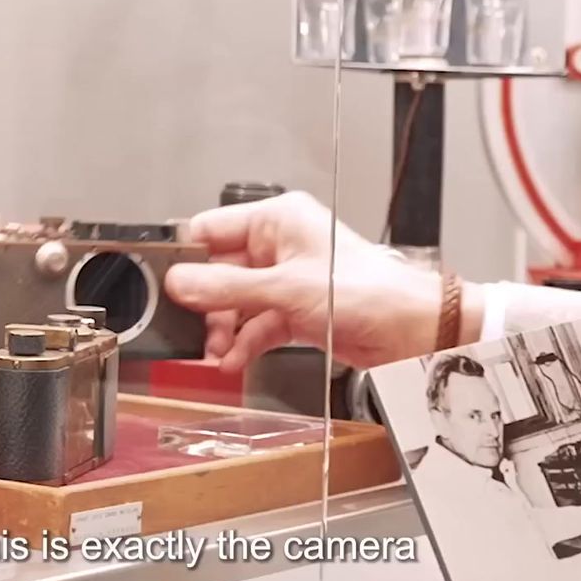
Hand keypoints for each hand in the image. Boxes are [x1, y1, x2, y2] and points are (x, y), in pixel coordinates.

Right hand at [163, 192, 477, 371]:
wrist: (413, 329)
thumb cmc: (371, 292)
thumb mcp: (286, 289)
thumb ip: (228, 287)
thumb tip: (182, 283)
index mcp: (278, 221)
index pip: (212, 229)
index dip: (188, 258)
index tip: (167, 285)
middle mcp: (281, 246)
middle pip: (221, 271)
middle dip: (207, 304)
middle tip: (193, 327)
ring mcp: (288, 280)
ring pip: (237, 302)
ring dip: (224, 329)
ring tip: (216, 351)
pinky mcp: (298, 311)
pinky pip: (257, 324)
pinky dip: (245, 342)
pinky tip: (234, 359)